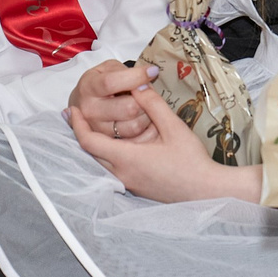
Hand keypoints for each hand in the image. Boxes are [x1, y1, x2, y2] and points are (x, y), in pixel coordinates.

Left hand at [68, 85, 256, 204]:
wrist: (206, 191)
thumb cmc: (191, 160)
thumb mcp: (173, 127)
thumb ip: (153, 104)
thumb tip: (137, 85)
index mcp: (126, 158)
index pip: (88, 141)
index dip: (77, 124)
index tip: (71, 109)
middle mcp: (122, 173)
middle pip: (90, 153)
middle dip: (81, 133)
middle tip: (76, 115)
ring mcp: (128, 183)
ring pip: (100, 163)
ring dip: (94, 144)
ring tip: (93, 126)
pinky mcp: (136, 187)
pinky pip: (112, 169)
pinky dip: (106, 154)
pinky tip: (115, 143)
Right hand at [70, 58, 159, 140]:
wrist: (83, 103)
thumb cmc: (100, 82)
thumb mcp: (108, 68)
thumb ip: (125, 70)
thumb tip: (150, 73)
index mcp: (89, 87)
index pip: (112, 82)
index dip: (136, 77)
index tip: (152, 71)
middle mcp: (90, 110)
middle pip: (128, 108)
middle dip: (145, 99)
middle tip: (149, 93)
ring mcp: (98, 129)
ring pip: (134, 126)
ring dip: (147, 115)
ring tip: (146, 106)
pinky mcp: (108, 143)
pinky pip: (136, 139)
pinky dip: (146, 130)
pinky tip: (145, 119)